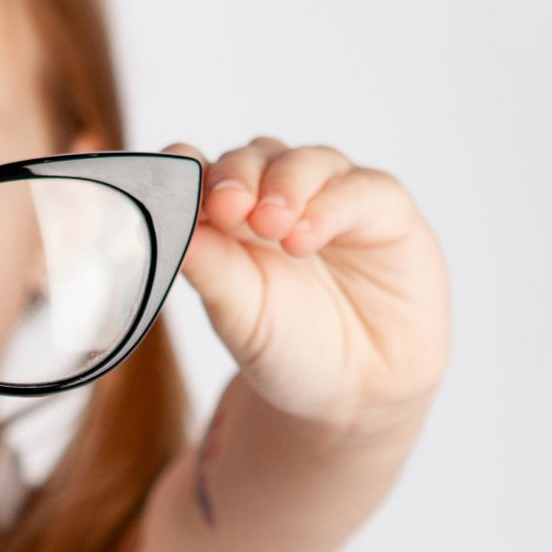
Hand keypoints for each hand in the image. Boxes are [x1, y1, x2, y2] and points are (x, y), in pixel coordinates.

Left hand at [162, 135, 451, 430]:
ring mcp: (332, 196)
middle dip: (236, 176)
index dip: (187, 167)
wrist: (356, 393)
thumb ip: (209, 267)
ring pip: (304, 162)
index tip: (173, 176)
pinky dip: (330, 206)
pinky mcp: (383, 207)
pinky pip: (359, 189)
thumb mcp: (240, 316)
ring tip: (270, 225)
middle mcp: (280, 197)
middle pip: (253, 158)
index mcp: (231, 219)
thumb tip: (167, 225)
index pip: (204, 172)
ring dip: (283, 186)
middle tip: (226, 207)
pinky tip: (305, 238)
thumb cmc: (290, 348)